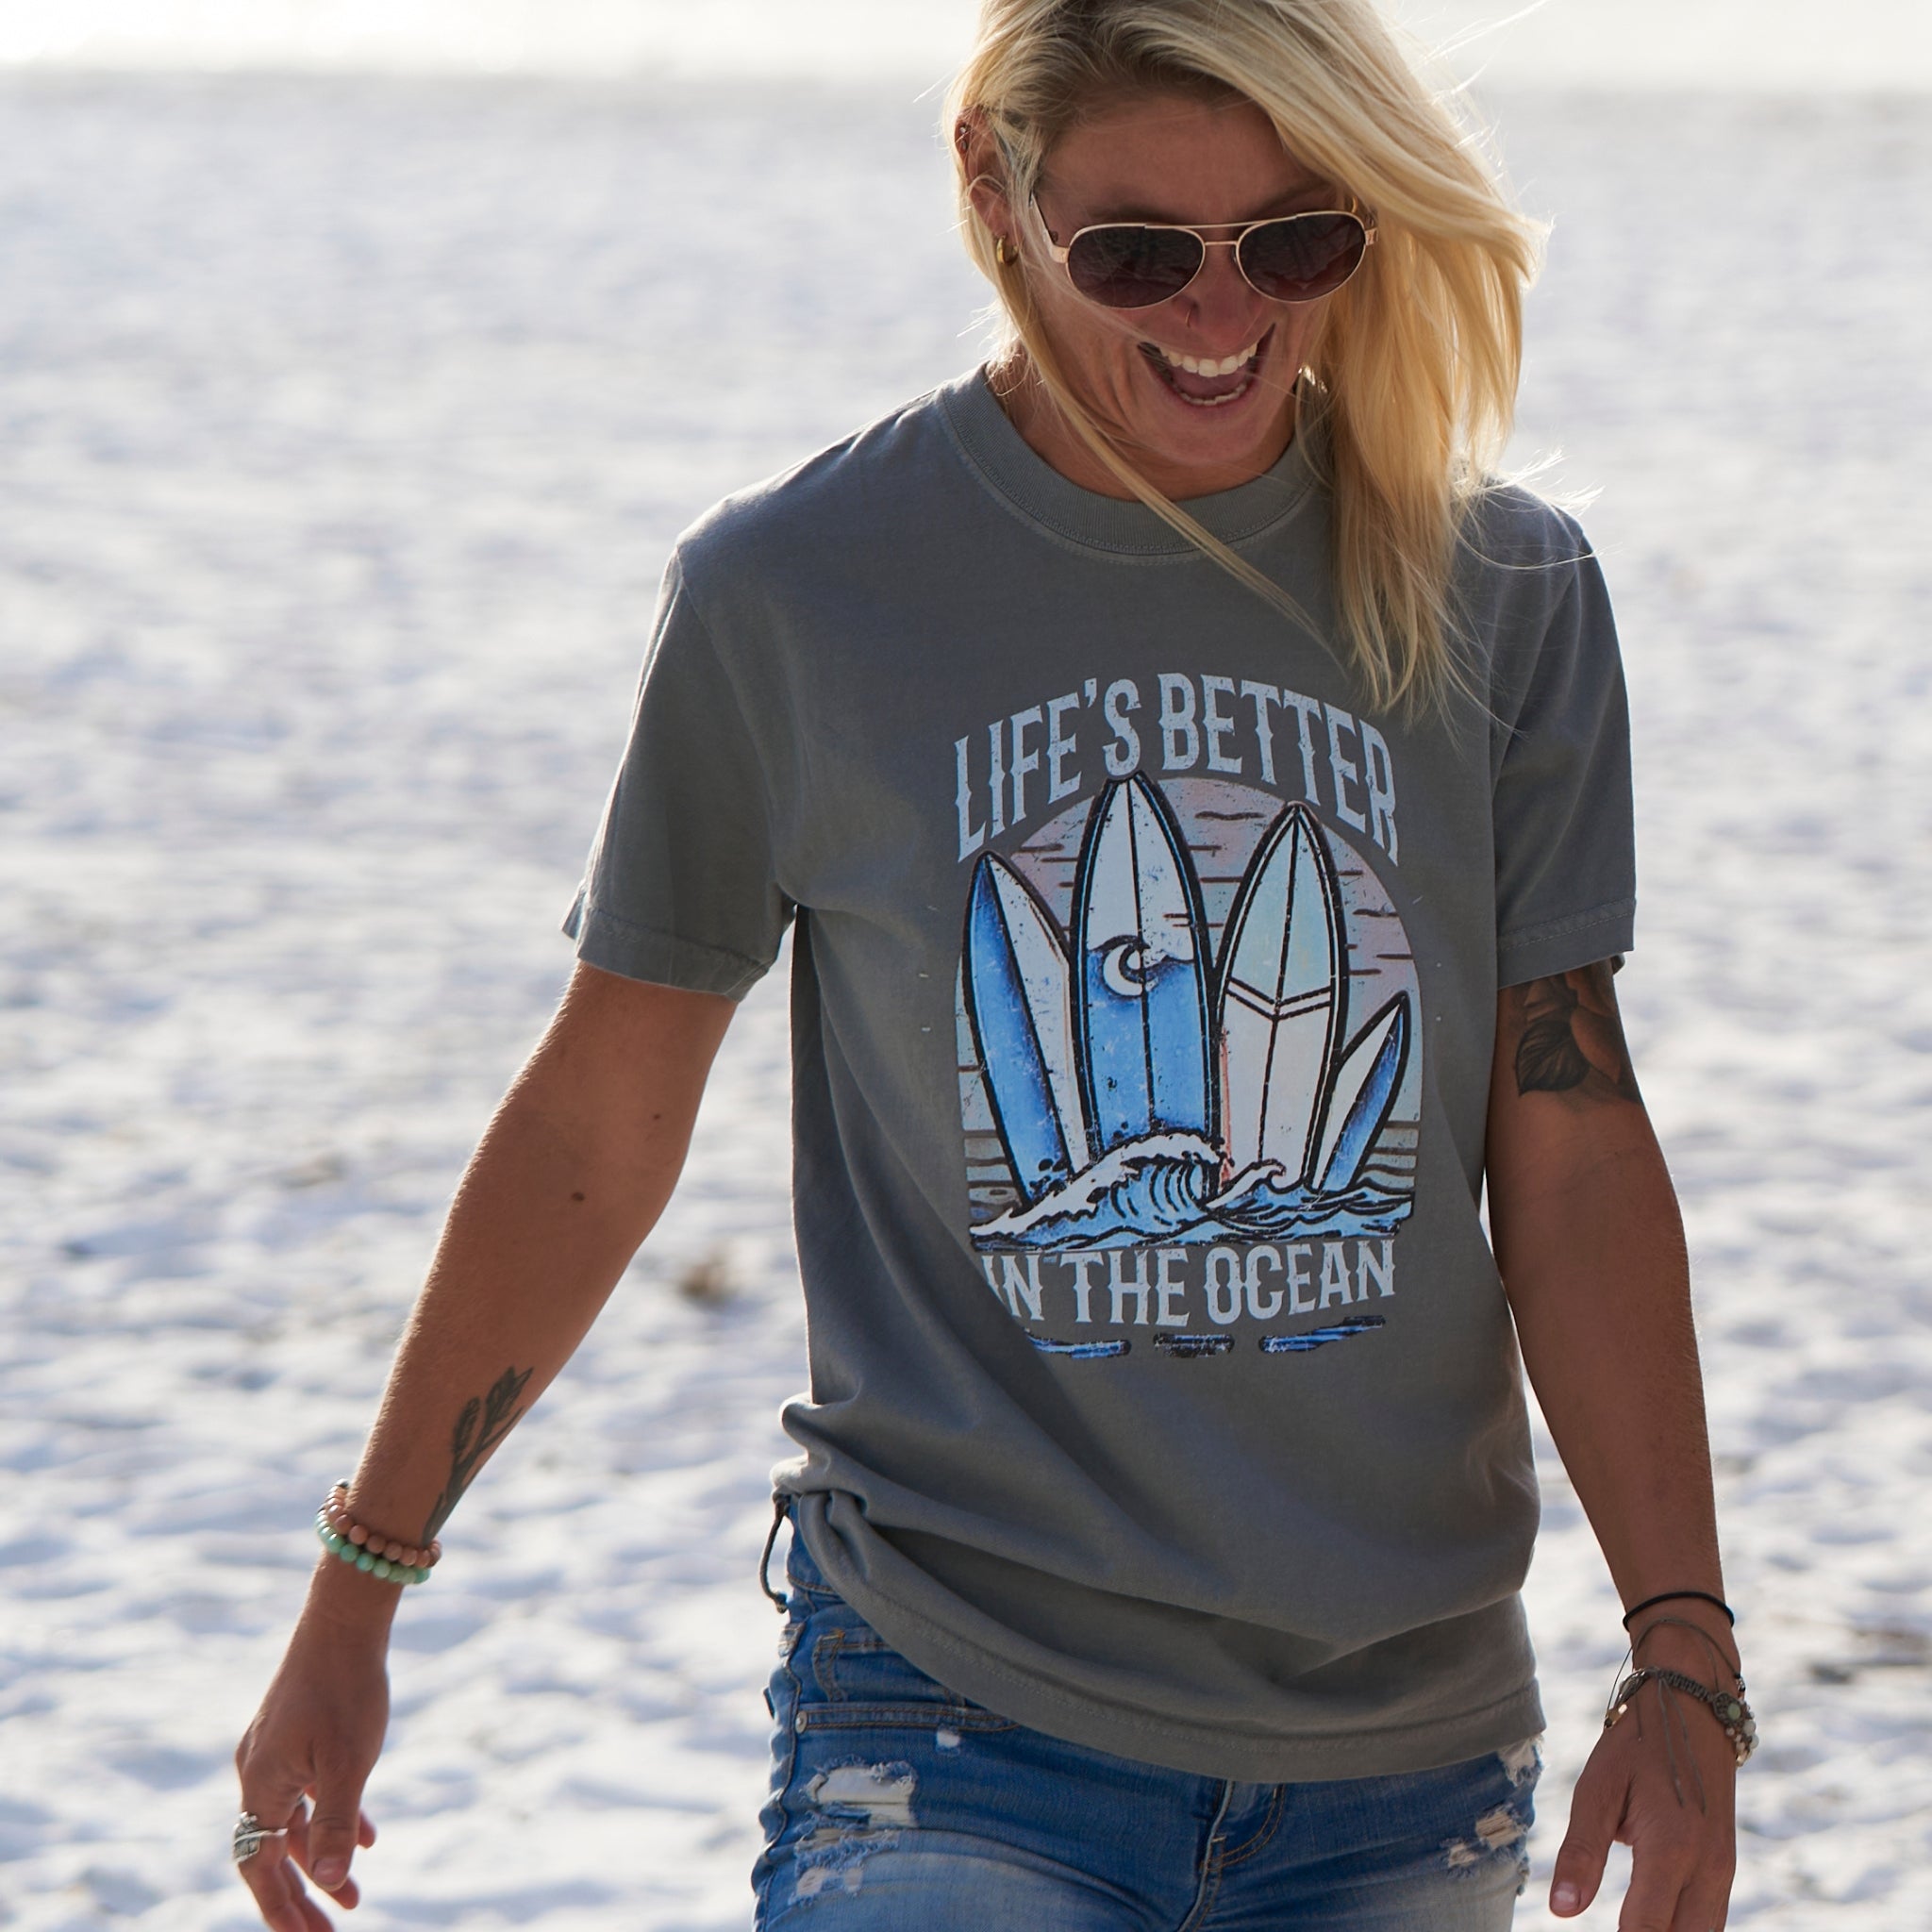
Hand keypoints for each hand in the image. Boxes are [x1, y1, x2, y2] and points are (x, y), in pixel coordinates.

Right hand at [234, 1566, 394, 1929]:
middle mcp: (258, 1773)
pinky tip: (366, 1839)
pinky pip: (310, 1792)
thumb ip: (336, 1821)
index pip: (260, 1866)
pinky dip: (332, 1817)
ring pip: (294, 1823)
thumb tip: (328, 1883)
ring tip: (354, 1896)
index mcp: (260, 1785)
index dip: (281, 1908)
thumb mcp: (349, 1762)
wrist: (345, 1619)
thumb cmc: (347, 1688)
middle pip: (273, 1852)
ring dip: (321, 1859)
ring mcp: (277, 1753)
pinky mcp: (298, 1736)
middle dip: (301, 1896)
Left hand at [1550, 1659, 1738, 1930]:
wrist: (1693, 1709)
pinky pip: (1712, 1920)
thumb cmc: (1636, 1747)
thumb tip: (1561, 1911)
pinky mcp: (1727, 1868)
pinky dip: (1686, 1929)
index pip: (1643, 1931)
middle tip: (1613, 1928)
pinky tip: (1657, 1921)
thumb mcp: (1596, 1789)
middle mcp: (1707, 1870)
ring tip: (1629, 1924)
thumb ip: (1580, 1853)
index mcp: (1670, 1850)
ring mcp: (1724, 1872)